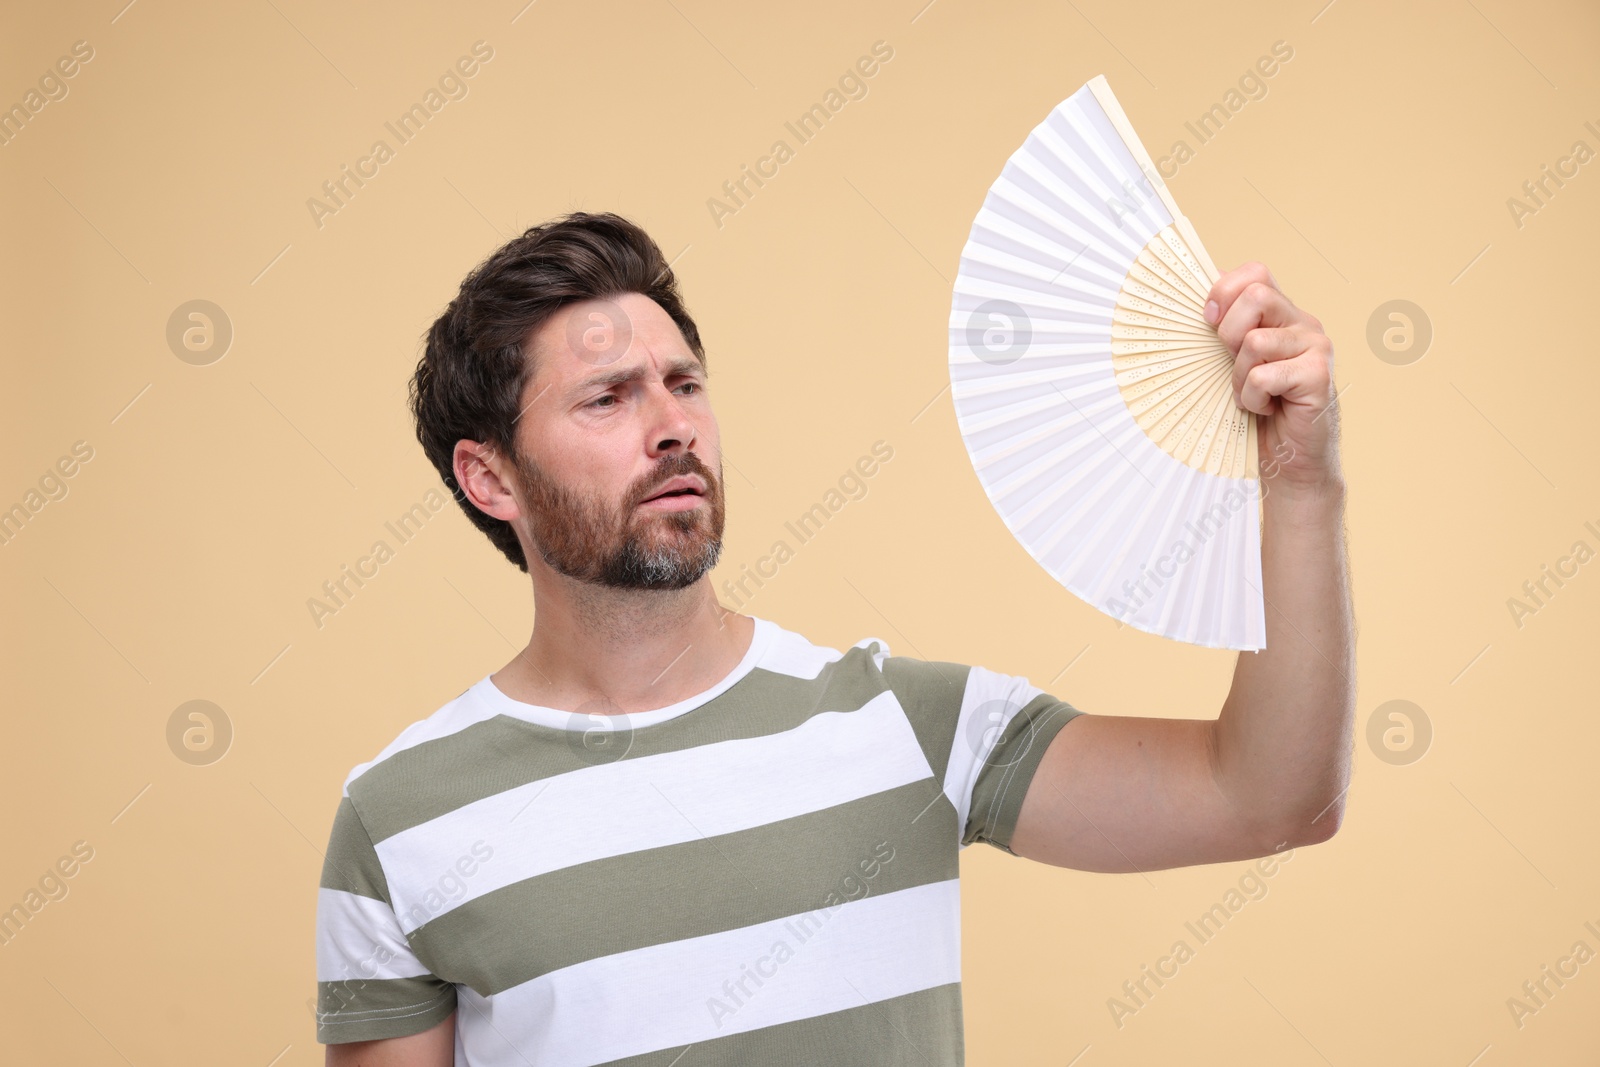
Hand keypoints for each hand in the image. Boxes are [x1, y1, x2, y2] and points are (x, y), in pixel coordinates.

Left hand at [1204, 263, 1341, 498]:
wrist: (1289, 462)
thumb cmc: (1256, 412)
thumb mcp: (1231, 363)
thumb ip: (1224, 328)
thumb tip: (1194, 294)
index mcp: (1282, 314)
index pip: (1254, 272)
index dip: (1223, 291)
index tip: (1207, 321)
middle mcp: (1303, 323)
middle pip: (1255, 294)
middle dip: (1228, 333)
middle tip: (1233, 366)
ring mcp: (1316, 346)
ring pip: (1255, 341)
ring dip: (1239, 376)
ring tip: (1252, 395)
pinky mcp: (1319, 374)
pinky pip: (1263, 375)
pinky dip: (1252, 398)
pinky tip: (1266, 409)